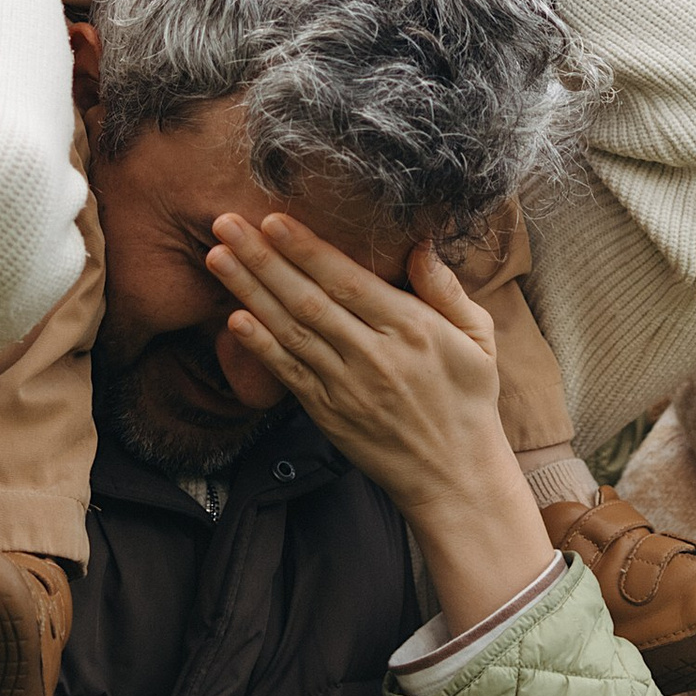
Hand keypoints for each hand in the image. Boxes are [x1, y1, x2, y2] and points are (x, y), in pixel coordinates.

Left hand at [205, 207, 555, 630]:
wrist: (455, 477)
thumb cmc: (468, 401)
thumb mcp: (480, 338)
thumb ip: (446, 288)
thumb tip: (420, 243)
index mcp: (412, 329)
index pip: (348, 280)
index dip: (307, 249)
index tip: (273, 218)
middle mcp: (375, 356)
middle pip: (307, 300)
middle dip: (262, 258)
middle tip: (224, 223)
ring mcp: (347, 387)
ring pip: (289, 331)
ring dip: (249, 291)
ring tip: (216, 258)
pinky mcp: (328, 414)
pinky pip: (288, 374)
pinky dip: (259, 346)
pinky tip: (232, 319)